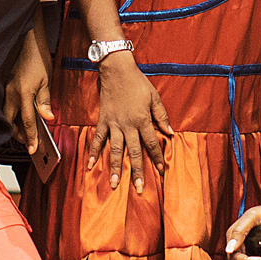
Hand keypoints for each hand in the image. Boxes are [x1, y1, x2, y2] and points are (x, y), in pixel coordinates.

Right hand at [3, 32, 53, 152]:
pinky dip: (10, 115)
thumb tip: (48, 118)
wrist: (27, 42)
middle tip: (29, 141)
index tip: (33, 150)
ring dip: (14, 125)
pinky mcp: (4, 87)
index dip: (30, 137)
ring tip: (25, 131)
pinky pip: (5, 106)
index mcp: (23, 94)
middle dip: (19, 134)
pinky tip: (17, 116)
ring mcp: (6, 90)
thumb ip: (45, 101)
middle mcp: (11, 94)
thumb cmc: (38, 59)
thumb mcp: (46, 80)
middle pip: (11, 122)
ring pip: (6, 115)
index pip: (27, 122)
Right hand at [89, 51, 172, 193]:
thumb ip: (162, 116)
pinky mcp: (102, 121)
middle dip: (136, 172)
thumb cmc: (138, 83)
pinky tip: (90, 166)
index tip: (161, 172)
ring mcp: (113, 124)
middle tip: (138, 188)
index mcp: (142, 120)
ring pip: (114, 150)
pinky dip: (93, 152)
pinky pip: (98, 139)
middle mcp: (128, 125)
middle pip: (133, 152)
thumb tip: (170, 132)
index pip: (152, 143)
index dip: (157, 158)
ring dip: (114, 168)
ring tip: (114, 184)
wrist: (117, 70)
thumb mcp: (154, 97)